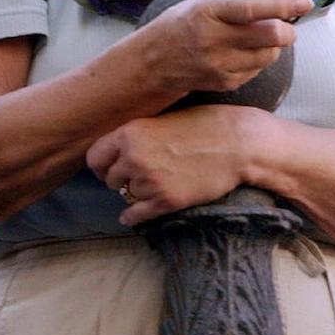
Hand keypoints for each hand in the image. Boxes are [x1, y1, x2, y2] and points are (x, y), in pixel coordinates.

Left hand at [86, 105, 260, 225]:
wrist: (240, 144)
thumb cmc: (208, 125)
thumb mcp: (165, 118)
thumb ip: (139, 134)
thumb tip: (119, 150)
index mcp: (130, 133)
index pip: (95, 157)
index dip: (102, 164)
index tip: (111, 167)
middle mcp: (134, 158)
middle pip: (109, 179)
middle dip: (122, 178)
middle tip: (141, 175)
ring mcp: (150, 181)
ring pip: (126, 196)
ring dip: (137, 193)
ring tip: (157, 184)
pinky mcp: (166, 201)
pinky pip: (136, 215)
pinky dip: (133, 216)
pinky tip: (135, 214)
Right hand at [139, 0, 311, 94]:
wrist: (154, 62)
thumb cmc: (187, 21)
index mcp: (210, 11)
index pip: (252, 8)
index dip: (282, 5)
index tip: (304, 1)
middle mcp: (214, 39)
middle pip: (271, 36)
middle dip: (288, 29)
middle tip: (286, 23)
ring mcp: (219, 64)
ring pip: (271, 55)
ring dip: (276, 45)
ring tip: (260, 37)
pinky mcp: (226, 83)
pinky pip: (260, 69)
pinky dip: (261, 58)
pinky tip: (245, 51)